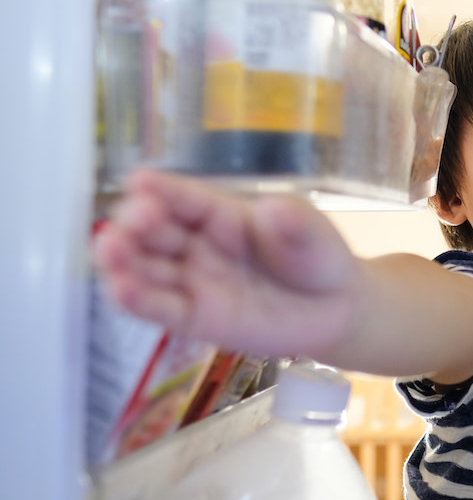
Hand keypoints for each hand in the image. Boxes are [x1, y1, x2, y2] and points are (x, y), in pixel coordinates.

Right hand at [93, 168, 360, 360]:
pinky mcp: (196, 319)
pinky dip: (137, 300)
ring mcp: (193, 282)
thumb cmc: (316, 256)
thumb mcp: (311, 231)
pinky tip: (121, 290)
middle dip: (135, 221)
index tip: (138, 180)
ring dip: (122, 260)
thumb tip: (272, 210)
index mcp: (221, 212)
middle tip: (132, 219)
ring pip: (146, 269)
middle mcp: (198, 244)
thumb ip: (293, 221)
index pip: (183, 197)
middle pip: (153, 230)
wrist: (336, 308)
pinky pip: (161, 309)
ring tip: (108, 251)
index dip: (160, 188)